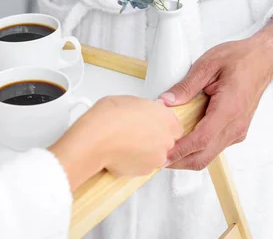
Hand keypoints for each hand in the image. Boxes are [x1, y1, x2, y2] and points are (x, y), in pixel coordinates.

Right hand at [49, 96, 182, 190]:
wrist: (96, 139)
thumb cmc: (108, 118)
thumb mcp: (128, 100)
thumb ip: (144, 108)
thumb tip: (142, 111)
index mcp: (166, 118)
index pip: (175, 126)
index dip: (161, 126)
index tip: (151, 125)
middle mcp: (166, 140)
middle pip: (166, 142)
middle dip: (153, 139)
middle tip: (135, 133)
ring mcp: (156, 157)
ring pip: (154, 156)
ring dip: (144, 151)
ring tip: (125, 143)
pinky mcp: (144, 171)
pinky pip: (142, 166)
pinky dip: (133, 162)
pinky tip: (120, 153)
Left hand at [160, 14, 272, 170]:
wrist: (263, 60)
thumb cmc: (239, 59)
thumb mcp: (207, 65)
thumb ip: (186, 86)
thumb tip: (165, 102)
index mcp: (229, 109)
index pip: (201, 140)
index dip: (180, 151)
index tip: (162, 156)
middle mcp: (235, 125)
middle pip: (203, 156)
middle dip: (179, 161)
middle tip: (155, 158)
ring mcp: (237, 130)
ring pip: (208, 154)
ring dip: (186, 156)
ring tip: (164, 149)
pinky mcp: (236, 130)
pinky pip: (214, 146)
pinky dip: (196, 148)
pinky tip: (181, 138)